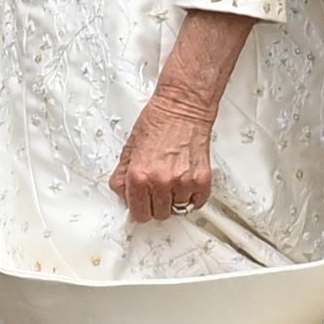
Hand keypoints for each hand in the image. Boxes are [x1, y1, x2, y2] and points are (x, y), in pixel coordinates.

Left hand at [111, 84, 216, 222]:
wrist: (182, 108)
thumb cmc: (158, 122)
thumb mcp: (129, 148)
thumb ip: (123, 175)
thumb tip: (122, 194)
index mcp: (139, 176)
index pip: (138, 214)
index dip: (140, 208)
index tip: (143, 204)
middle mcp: (161, 182)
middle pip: (159, 215)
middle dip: (157, 204)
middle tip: (158, 189)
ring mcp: (183, 183)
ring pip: (178, 209)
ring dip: (175, 199)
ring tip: (173, 180)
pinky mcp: (201, 180)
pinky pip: (196, 203)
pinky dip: (192, 197)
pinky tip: (185, 183)